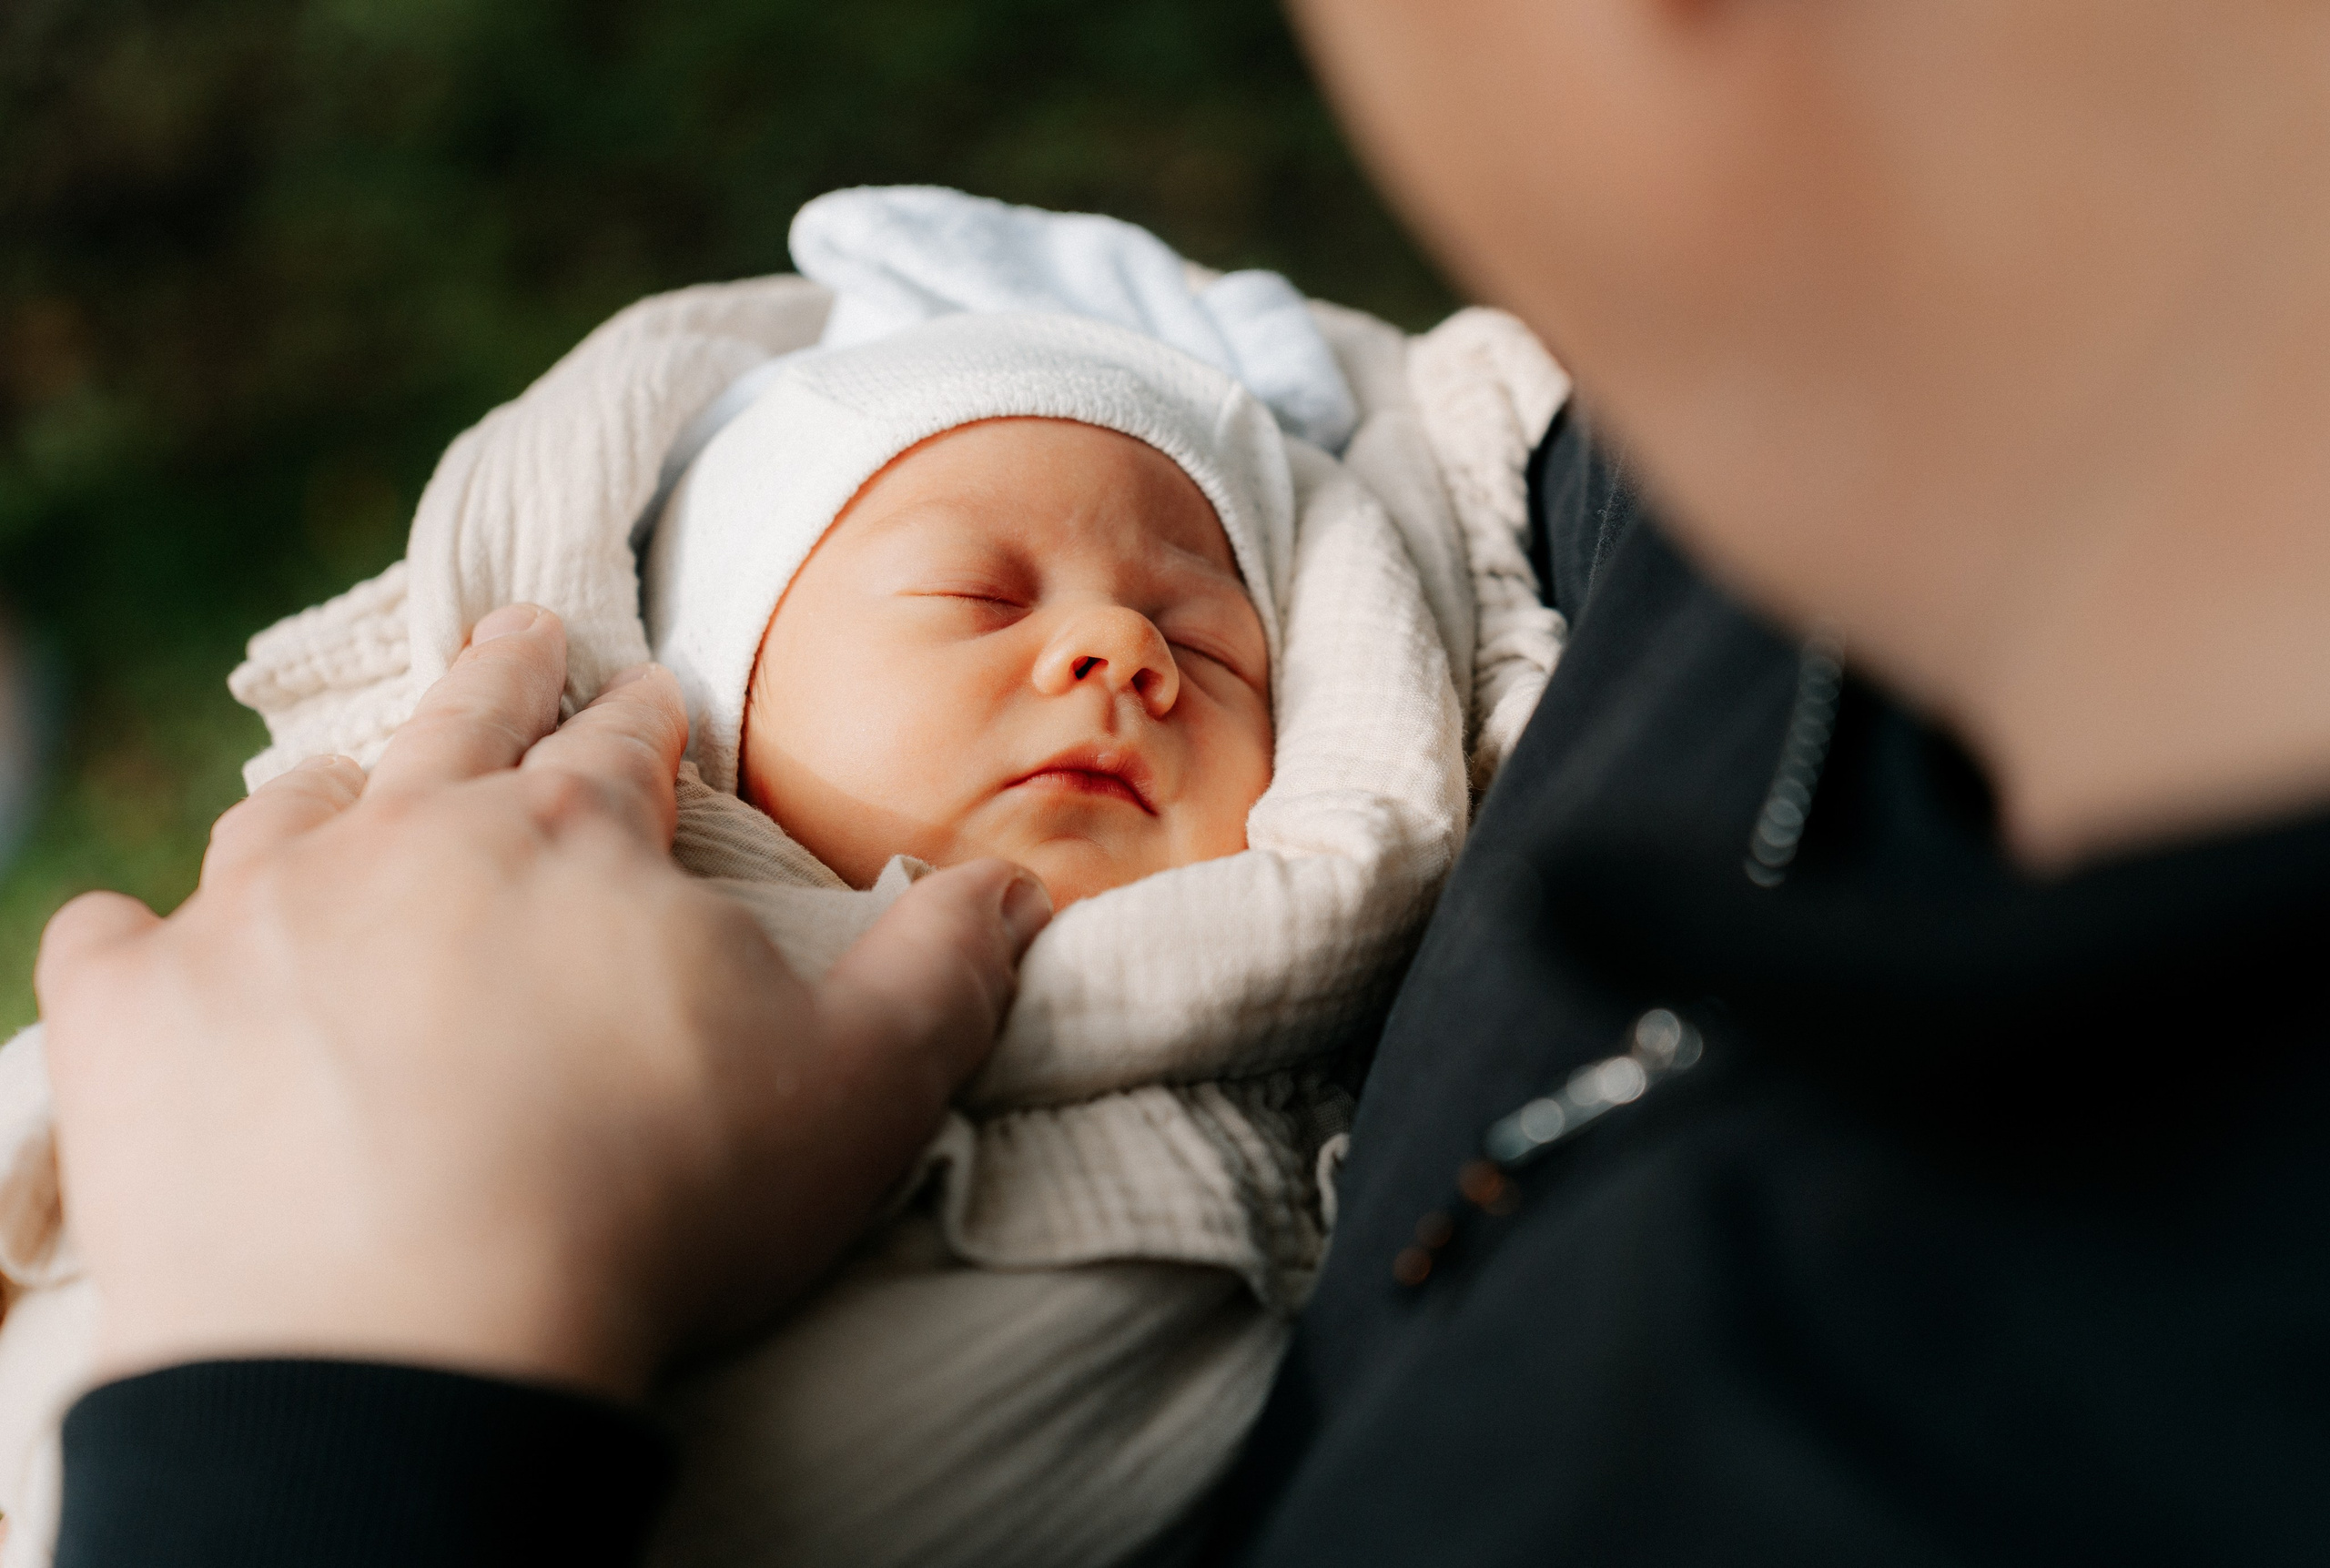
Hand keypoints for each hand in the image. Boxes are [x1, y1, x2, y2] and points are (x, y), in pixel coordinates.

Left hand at [33, 605, 1049, 1400]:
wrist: (410, 1348)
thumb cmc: (656, 1204)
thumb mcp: (862, 1086)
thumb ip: (945, 967)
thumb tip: (1015, 879)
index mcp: (573, 843)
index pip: (618, 747)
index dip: (644, 718)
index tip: (653, 695)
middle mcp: (405, 845)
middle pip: (457, 729)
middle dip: (499, 676)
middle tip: (515, 633)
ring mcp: (253, 925)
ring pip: (285, 814)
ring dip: (327, 794)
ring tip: (341, 785)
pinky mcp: (134, 1026)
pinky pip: (112, 943)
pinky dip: (135, 940)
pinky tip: (144, 946)